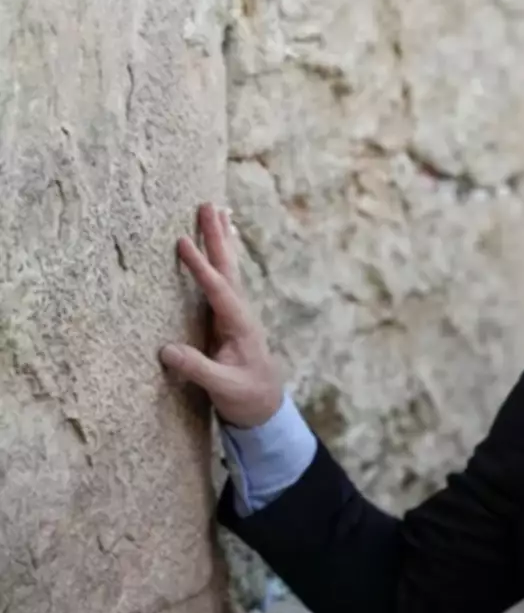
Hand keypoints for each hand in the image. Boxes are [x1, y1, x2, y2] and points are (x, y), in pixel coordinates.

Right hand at [160, 202, 283, 428]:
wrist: (267, 408)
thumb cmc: (246, 397)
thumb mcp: (223, 387)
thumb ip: (197, 369)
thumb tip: (165, 350)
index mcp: (241, 325)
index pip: (218, 289)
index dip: (200, 267)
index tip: (183, 242)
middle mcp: (241, 313)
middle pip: (228, 268)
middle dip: (217, 237)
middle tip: (208, 205)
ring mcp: (236, 314)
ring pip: (228, 270)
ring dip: (220, 241)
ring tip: (215, 210)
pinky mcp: (228, 320)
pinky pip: (222, 282)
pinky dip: (218, 259)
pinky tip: (216, 246)